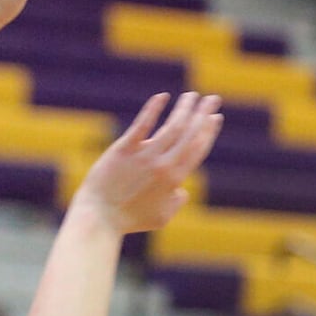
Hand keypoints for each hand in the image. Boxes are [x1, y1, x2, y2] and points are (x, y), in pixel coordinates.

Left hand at [73, 91, 223, 233]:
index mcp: (174, 179)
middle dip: (203, 114)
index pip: (197, 149)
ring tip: (191, 96)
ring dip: (184, 109)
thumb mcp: (161, 217)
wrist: (100, 216)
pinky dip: (153, 109)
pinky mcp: (124, 148)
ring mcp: (144, 155)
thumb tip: (182, 191)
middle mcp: (163, 164)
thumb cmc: (130, 220)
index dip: (208, 131)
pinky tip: (162, 97)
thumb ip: (176, 203)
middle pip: (189, 134)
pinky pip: (142, 124)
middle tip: (212, 99)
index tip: (215, 117)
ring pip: (171, 127)